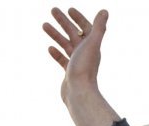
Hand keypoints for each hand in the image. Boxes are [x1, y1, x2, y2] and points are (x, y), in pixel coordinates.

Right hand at [43, 8, 118, 125]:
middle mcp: (86, 54)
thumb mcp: (91, 43)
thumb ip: (98, 27)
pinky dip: (57, 53)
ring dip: (56, 34)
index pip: (86, 27)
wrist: (79, 93)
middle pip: (74, 33)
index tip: (69, 9)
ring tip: (44, 24)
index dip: (79, 18)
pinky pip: (63, 60)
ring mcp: (77, 64)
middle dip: (64, 21)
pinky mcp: (70, 73)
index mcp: (92, 46)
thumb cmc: (84, 68)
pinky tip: (50, 48)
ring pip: (66, 45)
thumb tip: (105, 11)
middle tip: (52, 10)